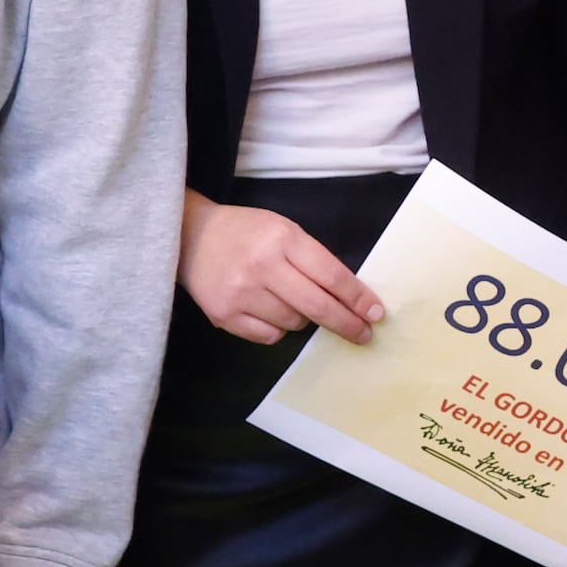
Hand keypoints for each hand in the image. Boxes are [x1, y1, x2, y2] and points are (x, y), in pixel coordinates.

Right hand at [179, 193, 382, 345]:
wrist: (190, 237)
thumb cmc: (246, 233)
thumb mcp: (282, 230)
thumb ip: (312, 259)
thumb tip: (349, 298)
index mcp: (282, 239)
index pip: (330, 275)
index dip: (357, 298)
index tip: (375, 313)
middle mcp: (262, 266)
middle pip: (317, 307)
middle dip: (347, 324)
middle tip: (363, 335)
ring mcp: (241, 294)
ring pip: (294, 323)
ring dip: (302, 319)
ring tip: (288, 300)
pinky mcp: (224, 316)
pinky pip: (269, 336)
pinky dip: (276, 328)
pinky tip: (267, 309)